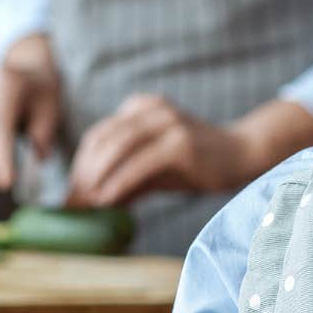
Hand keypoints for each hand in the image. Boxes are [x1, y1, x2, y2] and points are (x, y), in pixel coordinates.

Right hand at [0, 34, 62, 191]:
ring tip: (5, 156)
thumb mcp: (51, 114)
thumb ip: (42, 138)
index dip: (1, 157)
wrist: (28, 70)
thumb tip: (36, 159)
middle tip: (9, 178)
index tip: (6, 183)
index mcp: (7, 83)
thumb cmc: (42, 95)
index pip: (0, 128)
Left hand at [65, 94, 255, 206]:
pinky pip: (139, 163)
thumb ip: (122, 179)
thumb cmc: (194, 164)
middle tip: (73, 203)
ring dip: (96, 179)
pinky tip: (106, 201)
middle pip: (102, 140)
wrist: (241, 154)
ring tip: (86, 204)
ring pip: (116, 148)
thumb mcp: (151, 169)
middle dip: (83, 174)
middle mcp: (150, 109)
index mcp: (139, 107)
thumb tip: (86, 204)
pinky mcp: (179, 143)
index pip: (98, 135)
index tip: (70, 194)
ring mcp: (166, 122)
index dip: (80, 166)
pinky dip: (118, 182)